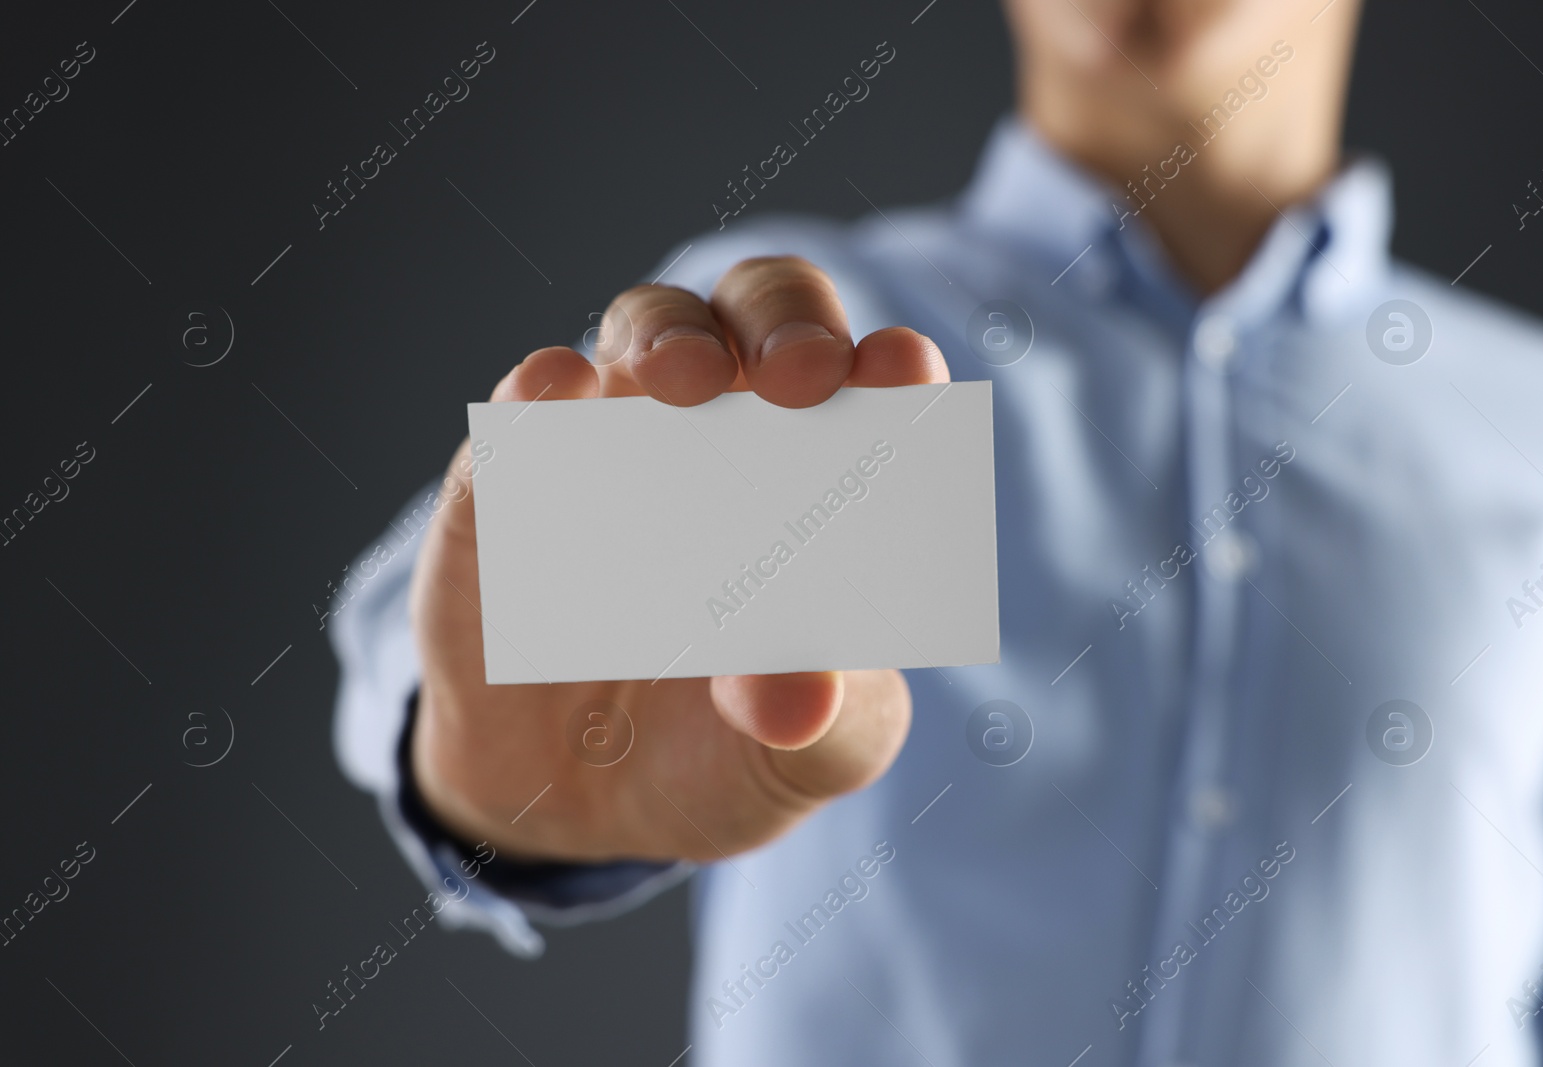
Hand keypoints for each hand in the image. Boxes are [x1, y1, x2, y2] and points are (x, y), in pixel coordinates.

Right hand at [410, 256, 948, 863]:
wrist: (583, 808)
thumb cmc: (726, 751)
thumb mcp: (805, 758)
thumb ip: (823, 726)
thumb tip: (795, 700)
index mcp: (830, 480)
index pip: (873, 387)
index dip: (893, 366)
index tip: (903, 371)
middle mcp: (731, 434)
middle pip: (764, 314)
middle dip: (784, 322)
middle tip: (798, 374)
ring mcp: (617, 443)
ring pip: (645, 327)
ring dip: (667, 335)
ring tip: (681, 381)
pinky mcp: (514, 484)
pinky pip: (523, 413)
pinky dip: (539, 390)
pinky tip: (554, 393)